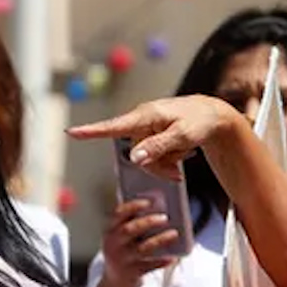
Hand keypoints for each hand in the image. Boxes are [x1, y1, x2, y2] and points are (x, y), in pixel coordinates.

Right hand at [68, 97, 241, 179]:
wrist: (215, 115)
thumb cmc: (201, 120)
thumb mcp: (184, 135)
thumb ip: (159, 147)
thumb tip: (134, 158)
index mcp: (145, 116)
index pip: (113, 126)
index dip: (91, 132)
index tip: (71, 132)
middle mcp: (141, 121)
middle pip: (134, 152)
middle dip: (155, 164)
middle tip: (178, 170)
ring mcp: (147, 129)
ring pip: (144, 156)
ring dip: (163, 163)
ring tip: (184, 156)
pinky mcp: (153, 134)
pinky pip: (152, 154)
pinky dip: (166, 160)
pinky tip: (181, 154)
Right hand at [99, 199, 178, 286]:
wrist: (116, 281)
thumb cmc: (125, 252)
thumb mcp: (122, 238)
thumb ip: (134, 225)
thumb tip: (160, 210)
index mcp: (110, 232)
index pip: (117, 214)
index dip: (132, 206)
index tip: (148, 202)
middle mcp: (113, 244)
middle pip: (128, 230)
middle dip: (147, 222)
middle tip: (164, 217)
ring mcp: (121, 259)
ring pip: (142, 248)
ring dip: (159, 240)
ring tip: (174, 233)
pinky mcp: (131, 273)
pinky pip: (150, 266)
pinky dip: (162, 261)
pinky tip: (172, 257)